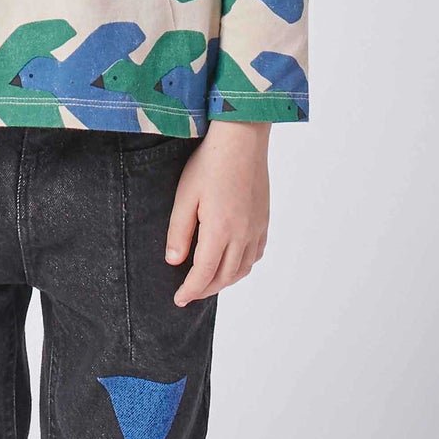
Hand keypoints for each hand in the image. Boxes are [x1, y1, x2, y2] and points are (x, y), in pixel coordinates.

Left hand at [166, 121, 269, 304]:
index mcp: (220, 230)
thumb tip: (174, 261)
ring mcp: (257, 227)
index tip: (178, 299)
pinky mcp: (264, 219)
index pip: (204, 273)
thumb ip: (179, 231)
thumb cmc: (210, 163)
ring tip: (207, 282)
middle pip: (225, 277)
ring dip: (225, 281)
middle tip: (188, 293)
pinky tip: (231, 262)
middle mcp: (243, 233)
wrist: (242, 138)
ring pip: (243, 268)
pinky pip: (256, 253)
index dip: (190, 290)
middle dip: (205, 289)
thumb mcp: (185, 196)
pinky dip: (242, 266)